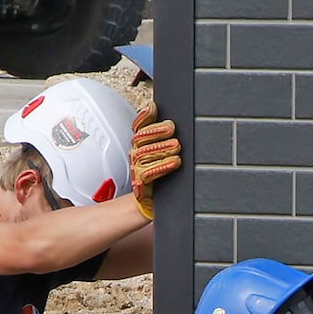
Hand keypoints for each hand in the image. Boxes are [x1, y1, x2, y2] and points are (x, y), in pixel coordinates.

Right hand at [129, 103, 179, 220]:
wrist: (149, 205)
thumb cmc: (158, 178)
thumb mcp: (162, 154)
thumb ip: (161, 135)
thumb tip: (160, 112)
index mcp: (140, 146)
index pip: (138, 127)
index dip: (143, 117)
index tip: (153, 108)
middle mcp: (136, 156)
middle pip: (139, 140)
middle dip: (155, 132)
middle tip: (171, 128)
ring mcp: (137, 170)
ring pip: (143, 155)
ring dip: (160, 149)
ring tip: (176, 146)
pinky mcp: (141, 186)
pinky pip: (147, 174)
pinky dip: (161, 167)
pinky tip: (174, 162)